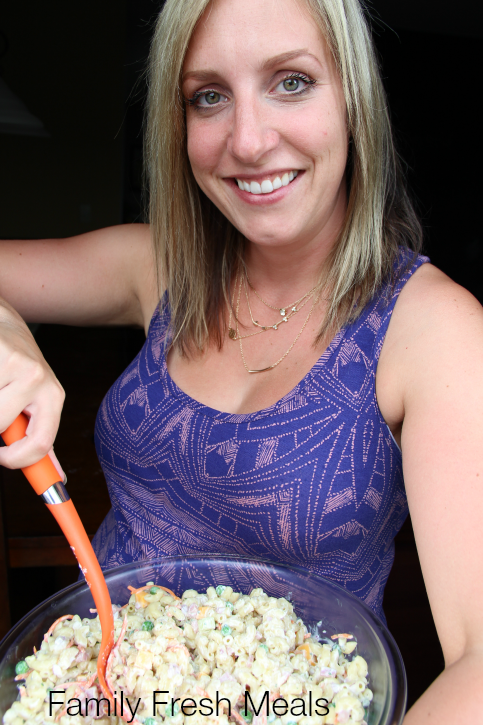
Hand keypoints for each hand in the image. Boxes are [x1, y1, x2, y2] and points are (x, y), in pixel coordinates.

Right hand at [0, 300, 64, 470]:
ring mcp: (13, 362)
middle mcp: (38, 377)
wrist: (2, 326)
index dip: (17, 460)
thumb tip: (58, 478)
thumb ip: (39, 437)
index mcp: (53, 395)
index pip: (42, 443)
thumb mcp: (37, 401)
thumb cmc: (17, 370)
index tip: (2, 458)